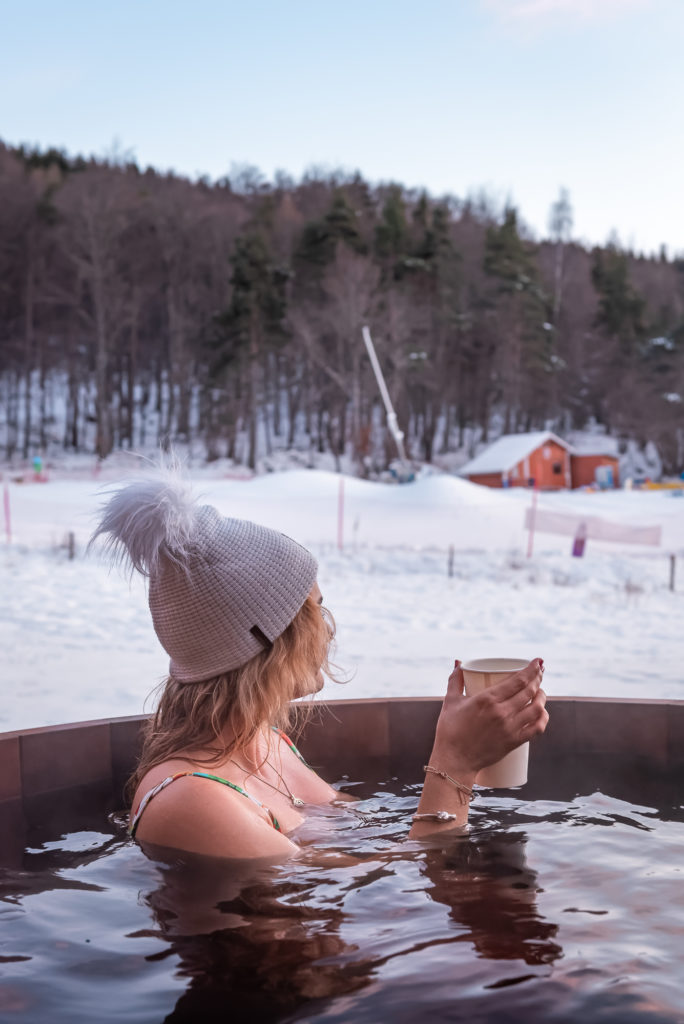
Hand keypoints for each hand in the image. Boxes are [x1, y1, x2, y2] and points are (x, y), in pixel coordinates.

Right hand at [431, 659, 547, 774]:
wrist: (454, 760)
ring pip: (536, 708)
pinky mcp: (513, 742)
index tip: (537, 662)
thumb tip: (458, 662)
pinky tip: (542, 712)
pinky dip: (543, 718)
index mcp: (487, 699)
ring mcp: (509, 728)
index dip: (531, 669)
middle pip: (529, 691)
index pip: (518, 680)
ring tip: (540, 691)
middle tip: (539, 673)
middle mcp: (501, 713)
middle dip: (538, 679)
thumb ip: (455, 680)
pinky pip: (536, 728)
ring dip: (542, 697)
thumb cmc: (449, 730)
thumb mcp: (450, 701)